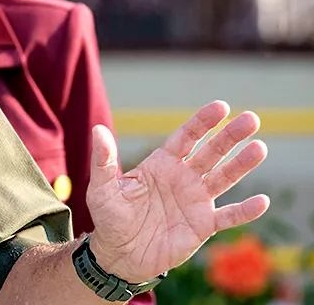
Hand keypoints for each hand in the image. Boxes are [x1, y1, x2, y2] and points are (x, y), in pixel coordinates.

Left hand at [85, 101, 269, 282]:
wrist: (120, 254)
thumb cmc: (109, 218)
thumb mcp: (103, 188)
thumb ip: (104, 161)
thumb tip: (98, 130)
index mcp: (161, 164)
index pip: (186, 137)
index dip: (203, 122)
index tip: (221, 107)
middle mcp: (183, 178)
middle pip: (211, 152)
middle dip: (230, 136)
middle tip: (252, 119)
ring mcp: (196, 201)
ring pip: (224, 178)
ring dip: (242, 164)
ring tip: (260, 148)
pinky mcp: (203, 225)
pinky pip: (228, 216)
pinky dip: (245, 211)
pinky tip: (262, 201)